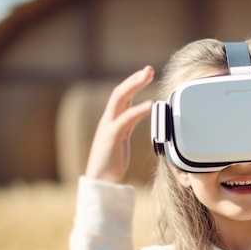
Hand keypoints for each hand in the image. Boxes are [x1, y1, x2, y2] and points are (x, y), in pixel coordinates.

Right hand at [85, 66, 154, 182]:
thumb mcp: (122, 139)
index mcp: (111, 121)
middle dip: (134, 78)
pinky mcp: (112, 136)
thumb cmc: (112, 163)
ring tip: (148, 76)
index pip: (121, 95)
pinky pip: (126, 119)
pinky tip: (150, 104)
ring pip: (120, 99)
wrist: (100, 181)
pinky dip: (138, 110)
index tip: (145, 73)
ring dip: (135, 85)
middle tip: (149, 68)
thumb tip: (139, 115)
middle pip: (119, 92)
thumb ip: (128, 126)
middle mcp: (108, 120)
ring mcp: (108, 127)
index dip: (132, 83)